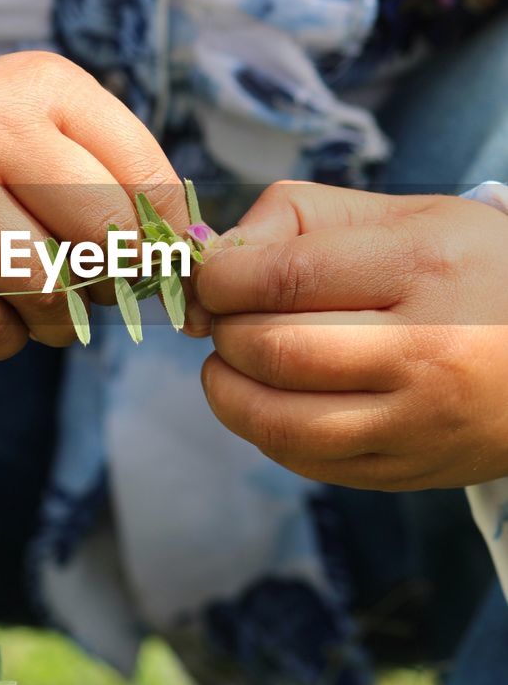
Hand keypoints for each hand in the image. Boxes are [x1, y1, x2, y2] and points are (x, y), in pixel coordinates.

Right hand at [0, 53, 186, 357]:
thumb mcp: (53, 131)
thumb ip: (123, 179)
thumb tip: (191, 264)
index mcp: (41, 85)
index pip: (144, 177)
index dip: (166, 238)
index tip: (158, 262)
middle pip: (101, 232)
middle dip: (117, 278)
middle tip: (102, 287)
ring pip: (44, 285)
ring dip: (62, 317)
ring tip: (47, 301)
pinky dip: (5, 336)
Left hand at [194, 182, 507, 490]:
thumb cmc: (473, 271)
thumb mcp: (408, 214)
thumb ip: (303, 215)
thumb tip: (217, 254)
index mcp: (425, 267)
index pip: (288, 277)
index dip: (224, 279)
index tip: (212, 277)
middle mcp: (428, 350)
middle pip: (278, 352)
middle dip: (224, 333)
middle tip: (221, 317)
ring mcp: (420, 422)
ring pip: (283, 424)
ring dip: (227, 392)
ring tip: (227, 362)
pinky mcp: (409, 470)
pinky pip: (308, 463)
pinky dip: (265, 431)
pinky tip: (266, 399)